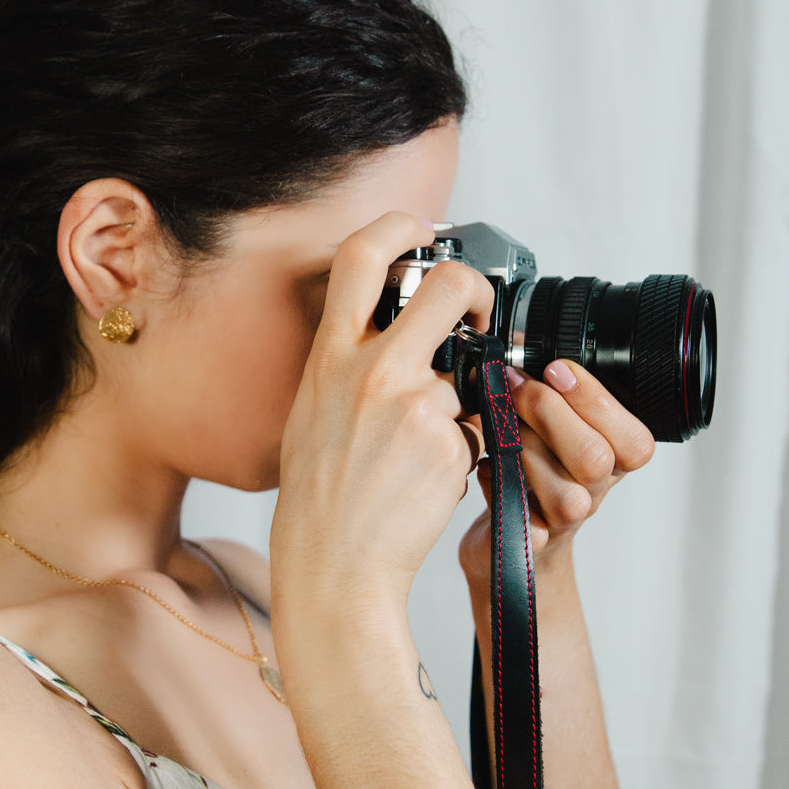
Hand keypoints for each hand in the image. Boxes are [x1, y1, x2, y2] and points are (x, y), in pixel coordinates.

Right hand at [271, 211, 493, 609]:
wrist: (333, 563)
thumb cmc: (319, 493)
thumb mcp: (312, 409)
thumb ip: (348, 362)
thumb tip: (390, 330)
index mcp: (330, 357)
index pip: (361, 256)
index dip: (399, 225)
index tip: (423, 230)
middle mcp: (373, 371)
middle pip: (448, 286)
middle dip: (475, 290)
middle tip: (477, 314)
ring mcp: (415, 407)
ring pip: (469, 374)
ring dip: (461, 403)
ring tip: (423, 448)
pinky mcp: (451, 445)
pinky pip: (476, 428)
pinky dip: (463, 448)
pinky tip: (427, 477)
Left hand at [459, 359, 655, 590]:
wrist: (507, 538)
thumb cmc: (528, 469)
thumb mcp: (549, 424)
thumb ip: (550, 391)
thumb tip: (521, 345)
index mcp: (613, 460)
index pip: (635, 440)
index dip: (595, 401)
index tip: (556, 369)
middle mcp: (595, 492)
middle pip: (595, 459)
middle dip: (549, 413)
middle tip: (515, 387)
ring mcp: (563, 522)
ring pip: (565, 495)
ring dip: (524, 450)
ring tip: (498, 426)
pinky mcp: (527, 545)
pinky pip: (520, 522)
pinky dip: (497, 485)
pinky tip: (487, 468)